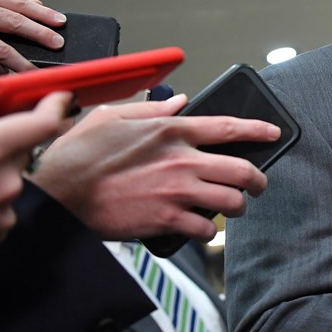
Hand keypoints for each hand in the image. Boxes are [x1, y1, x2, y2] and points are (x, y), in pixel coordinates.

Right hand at [0, 0, 66, 73]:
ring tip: (40, 68)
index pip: (19, 3)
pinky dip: (3, 71)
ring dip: (24, 62)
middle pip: (14, 23)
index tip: (60, 22)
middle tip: (57, 44)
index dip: (43, 13)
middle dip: (41, 35)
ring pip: (3, 49)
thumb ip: (6, 1)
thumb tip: (38, 4)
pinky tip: (12, 73)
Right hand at [29, 97, 280, 240]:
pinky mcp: (167, 220)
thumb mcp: (111, 117)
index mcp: (170, 131)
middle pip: (242, 170)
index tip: (273, 133)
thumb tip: (180, 101)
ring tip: (232, 208)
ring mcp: (177, 192)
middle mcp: (182, 160)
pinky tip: (201, 226)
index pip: (228, 127)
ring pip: (232, 202)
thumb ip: (151, 110)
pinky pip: (206, 228)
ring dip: (237, 207)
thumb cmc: (79, 155)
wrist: (58, 196)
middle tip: (257, 184)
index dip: (258, 129)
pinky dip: (208, 229)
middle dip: (258, 180)